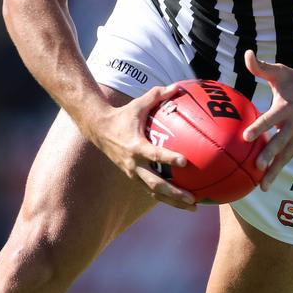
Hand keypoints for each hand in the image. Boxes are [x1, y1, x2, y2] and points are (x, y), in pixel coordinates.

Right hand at [92, 84, 196, 210]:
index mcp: (136, 146)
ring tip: (193, 207)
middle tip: (193, 199)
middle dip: (175, 193)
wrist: (99, 130)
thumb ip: (158, 95)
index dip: (169, 158)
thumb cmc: (122, 116)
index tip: (185, 162)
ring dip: (173, 201)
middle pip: (155, 184)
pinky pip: (151, 191)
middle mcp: (134, 164)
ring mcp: (133, 173)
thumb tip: (178, 86)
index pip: (154, 154)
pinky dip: (166, 197)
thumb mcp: (138, 104)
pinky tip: (182, 201)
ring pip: (154, 193)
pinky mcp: (133, 177)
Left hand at [242, 51, 292, 189]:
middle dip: (270, 156)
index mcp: (287, 108)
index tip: (246, 137)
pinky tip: (265, 183)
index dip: (259, 128)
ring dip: (275, 171)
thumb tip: (247, 54)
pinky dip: (278, 170)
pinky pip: (288, 157)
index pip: (271, 119)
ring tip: (262, 187)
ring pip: (285, 156)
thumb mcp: (279, 71)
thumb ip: (261, 66)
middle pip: (280, 143)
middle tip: (257, 167)